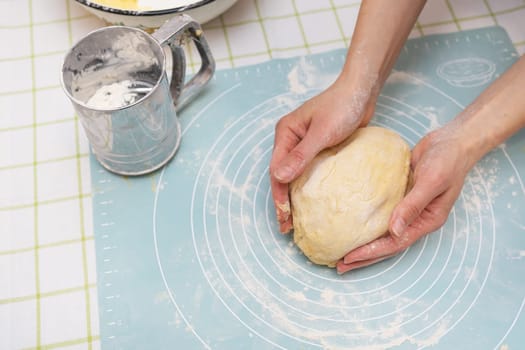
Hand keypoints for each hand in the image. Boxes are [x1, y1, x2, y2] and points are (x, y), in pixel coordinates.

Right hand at [270, 79, 376, 232]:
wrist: (363, 91)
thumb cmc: (342, 106)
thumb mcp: (322, 133)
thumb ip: (301, 155)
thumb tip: (279, 178)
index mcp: (286, 133)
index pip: (277, 169)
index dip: (279, 195)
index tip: (285, 216)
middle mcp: (291, 140)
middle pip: (283, 175)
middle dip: (284, 200)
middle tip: (288, 226)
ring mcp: (305, 144)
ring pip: (297, 175)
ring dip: (296, 196)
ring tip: (299, 220)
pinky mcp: (320, 148)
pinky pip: (311, 171)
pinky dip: (311, 188)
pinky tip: (316, 203)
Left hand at [337, 126, 474, 273]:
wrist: (452, 140)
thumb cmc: (448, 160)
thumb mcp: (431, 182)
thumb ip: (413, 205)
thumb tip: (393, 230)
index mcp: (427, 221)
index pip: (395, 243)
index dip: (371, 252)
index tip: (349, 258)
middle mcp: (415, 219)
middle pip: (386, 243)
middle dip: (364, 256)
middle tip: (339, 266)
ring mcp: (406, 207)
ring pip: (382, 230)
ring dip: (363, 241)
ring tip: (341, 250)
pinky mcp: (398, 194)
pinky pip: (380, 211)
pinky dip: (365, 218)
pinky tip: (349, 220)